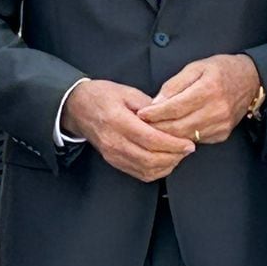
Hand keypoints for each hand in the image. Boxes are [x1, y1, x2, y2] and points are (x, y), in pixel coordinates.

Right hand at [62, 78, 194, 181]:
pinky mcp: (114, 161)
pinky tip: (166, 161)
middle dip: (174, 156)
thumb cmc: (102, 96)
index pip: (150, 139)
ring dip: (167, 165)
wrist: (77, 108)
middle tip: (188, 148)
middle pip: (150, 158)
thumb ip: (149, 105)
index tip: (188, 143)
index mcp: (118, 121)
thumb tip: (170, 117)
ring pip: (146, 169)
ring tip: (179, 154)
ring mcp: (113, 155)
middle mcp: (114, 142)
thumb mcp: (127, 92)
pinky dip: (156, 171)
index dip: (173, 144)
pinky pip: (139, 173)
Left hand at [137, 55, 261, 144]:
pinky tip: (173, 131)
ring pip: (186, 137)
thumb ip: (174, 85)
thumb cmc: (220, 70)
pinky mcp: (222, 134)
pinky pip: (197, 140)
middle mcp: (216, 110)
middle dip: (157, 127)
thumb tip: (155, 102)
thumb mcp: (196, 67)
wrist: (250, 81)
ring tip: (153, 129)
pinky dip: (182, 137)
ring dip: (167, 135)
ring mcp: (221, 125)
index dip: (155, 113)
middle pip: (178, 126)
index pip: (175, 107)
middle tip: (142, 124)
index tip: (140, 114)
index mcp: (208, 89)